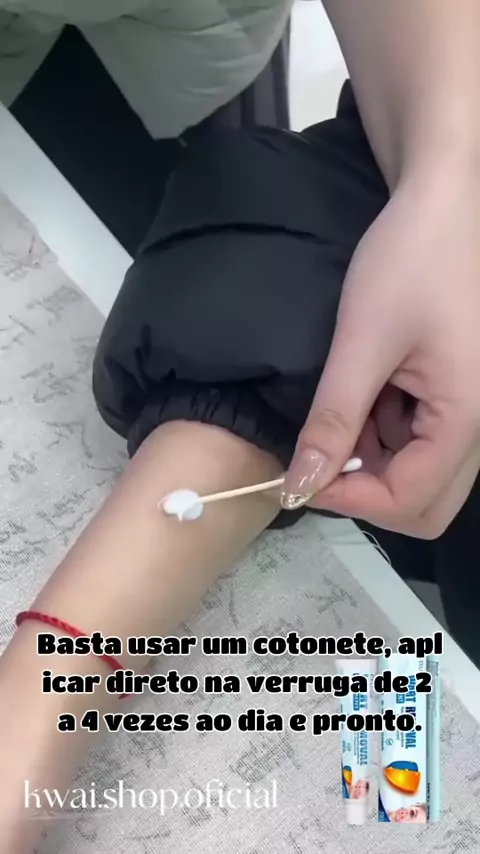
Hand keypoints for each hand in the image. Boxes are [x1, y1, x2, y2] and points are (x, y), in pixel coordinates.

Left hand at [282, 168, 479, 536]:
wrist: (442, 201)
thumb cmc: (410, 258)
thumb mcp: (363, 342)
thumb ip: (333, 420)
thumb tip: (300, 485)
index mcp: (468, 416)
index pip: (411, 500)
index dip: (350, 499)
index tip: (303, 474)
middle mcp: (479, 425)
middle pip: (424, 503)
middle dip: (367, 489)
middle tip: (325, 449)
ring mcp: (469, 412)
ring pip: (419, 475)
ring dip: (371, 456)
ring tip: (347, 401)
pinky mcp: (455, 396)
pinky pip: (418, 442)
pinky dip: (382, 432)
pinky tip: (367, 388)